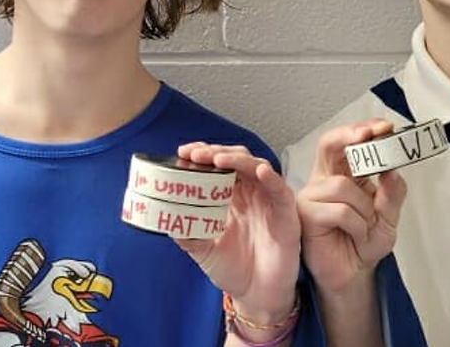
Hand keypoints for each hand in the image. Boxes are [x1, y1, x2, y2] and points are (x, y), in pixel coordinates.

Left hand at [174, 143, 299, 322]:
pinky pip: (281, 190)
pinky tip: (259, 171)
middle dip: (216, 152)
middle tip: (195, 154)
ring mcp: (269, 201)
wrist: (256, 297)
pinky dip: (271, 178)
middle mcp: (251, 193)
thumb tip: (163, 217)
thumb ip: (186, 232)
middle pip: (238, 159)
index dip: (204, 154)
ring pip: (258, 167)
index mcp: (231, 197)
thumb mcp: (202, 250)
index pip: (219, 165)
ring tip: (218, 160)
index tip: (184, 152)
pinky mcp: (286, 214)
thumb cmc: (234, 270)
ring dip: (239, 159)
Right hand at [296, 120, 407, 294]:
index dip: (363, 130)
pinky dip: (356, 224)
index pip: (347, 142)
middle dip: (350, 135)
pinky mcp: (305, 214)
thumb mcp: (389, 218)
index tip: (385, 127)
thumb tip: (391, 169)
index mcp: (344, 173)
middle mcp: (325, 179)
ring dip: (365, 208)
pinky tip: (355, 234)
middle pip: (329, 144)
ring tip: (366, 225)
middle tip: (371, 135)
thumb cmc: (365, 242)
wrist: (353, 274)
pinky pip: (338, 210)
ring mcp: (312, 195)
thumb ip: (392, 194)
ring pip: (342, 185)